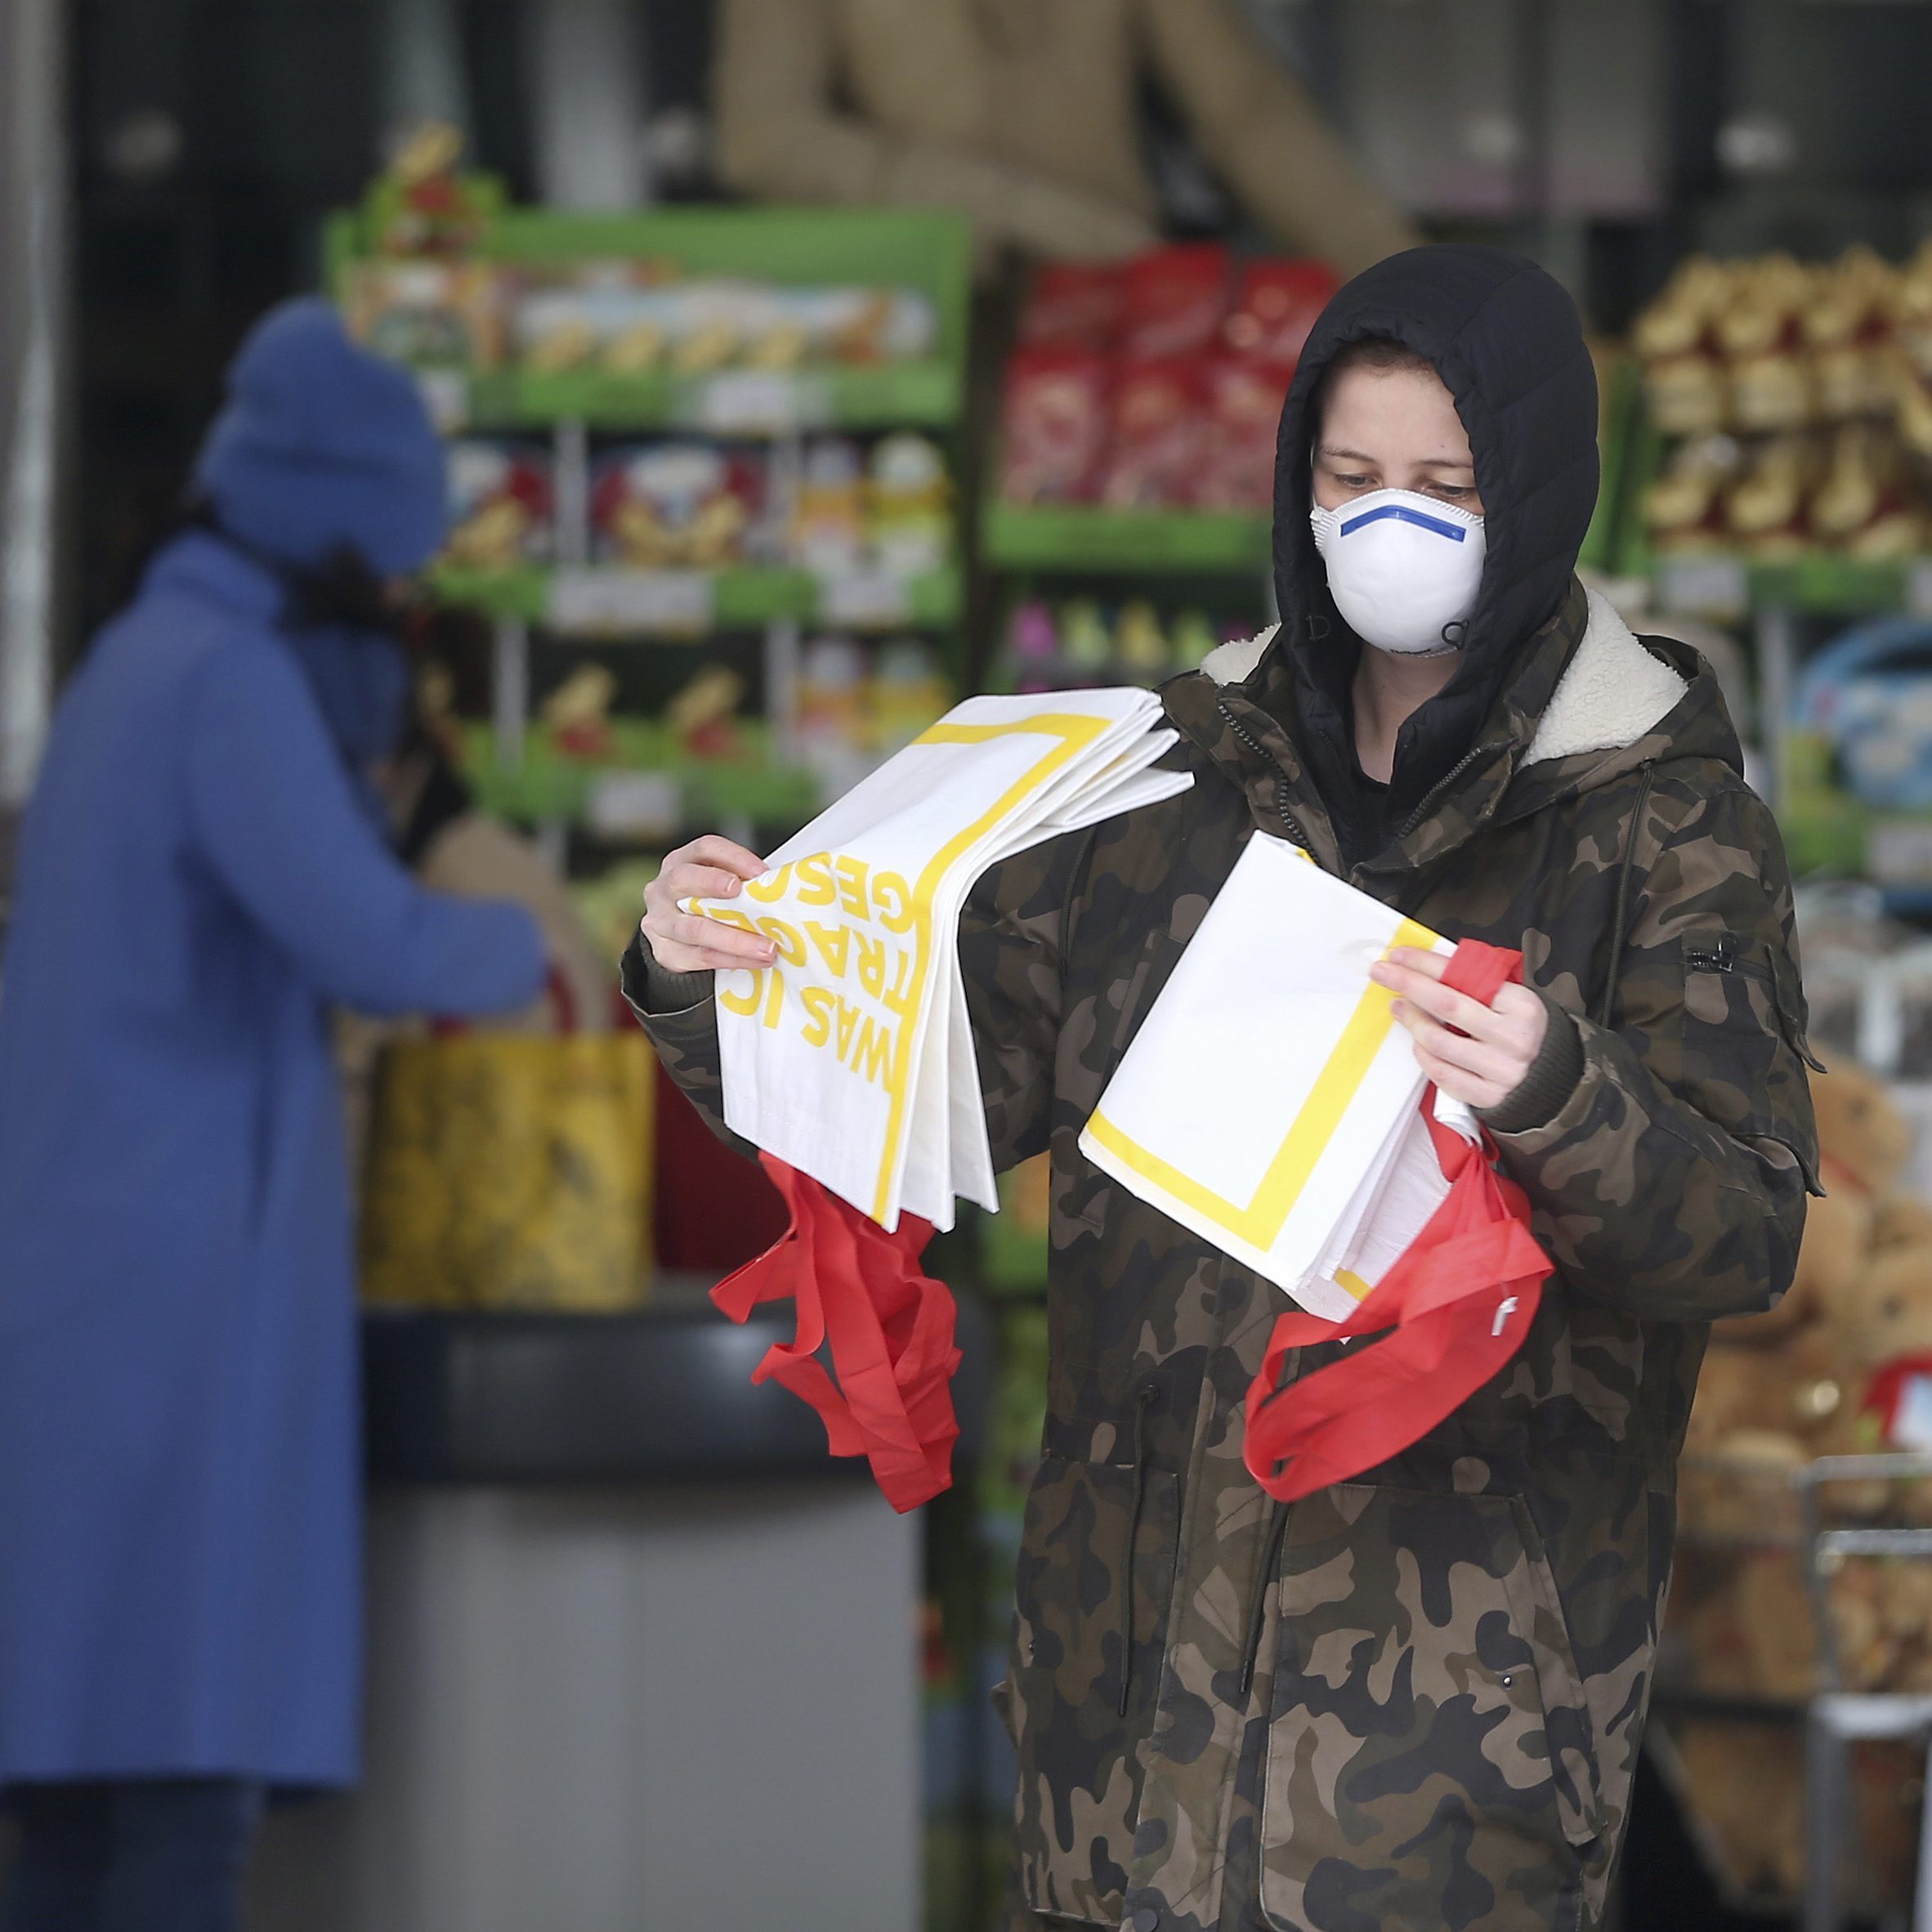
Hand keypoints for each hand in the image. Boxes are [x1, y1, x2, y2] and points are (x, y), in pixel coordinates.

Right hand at [640, 836, 776, 974]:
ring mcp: (660, 922)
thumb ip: (739, 883)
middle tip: (742, 893)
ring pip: (694, 928)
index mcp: (680, 862)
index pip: (704, 849)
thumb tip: (781, 889)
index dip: (733, 857)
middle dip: (713, 883)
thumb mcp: (715, 887)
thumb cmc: (705, 906)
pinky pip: (700, 957)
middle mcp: (663, 889)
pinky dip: (733, 960)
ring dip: (735, 939)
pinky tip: (756, 961)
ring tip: (766, 947)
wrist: (677, 943)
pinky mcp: (665, 952)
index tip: (761, 872)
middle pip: (684, 879)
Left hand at [1368, 947, 1546, 1111]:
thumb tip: (1427, 968)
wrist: (1560, 1079)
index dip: (1426, 964)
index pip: (1464, 978)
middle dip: (1408, 984)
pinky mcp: (1488, 1097)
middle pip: (1446, 1005)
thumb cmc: (1526, 1030)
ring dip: (1411, 1021)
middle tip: (1380, 972)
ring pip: (1438, 1042)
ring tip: (1397, 1006)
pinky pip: (1442, 1074)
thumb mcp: (1516, 1001)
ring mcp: (1500, 1071)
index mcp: (1522, 1006)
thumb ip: (1480, 986)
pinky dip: (1423, 1055)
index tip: (1398, 955)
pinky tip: (1417, 1041)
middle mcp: (1513, 1038)